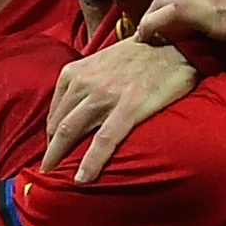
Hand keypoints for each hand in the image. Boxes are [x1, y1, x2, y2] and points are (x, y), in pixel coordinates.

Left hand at [45, 36, 200, 182]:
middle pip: (58, 125)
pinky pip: (104, 141)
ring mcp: (105, 95)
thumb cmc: (142, 55)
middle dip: (51, 151)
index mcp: (76, 71)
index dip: (52, 136)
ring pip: (72, 132)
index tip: (55, 151)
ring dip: (61, 158)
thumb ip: (86, 81)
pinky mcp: (129, 108)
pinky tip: (83, 179)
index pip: (55, 112)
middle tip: (48, 171)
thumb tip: (77, 108)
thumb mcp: (102, 61)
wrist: (177, 45)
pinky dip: (90, 162)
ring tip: (57, 178)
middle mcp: (85, 82)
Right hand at [141, 0, 225, 48]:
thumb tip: (166, 23)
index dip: (146, 25)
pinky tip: (213, 13)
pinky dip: (198, 2)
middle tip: (156, 35)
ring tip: (183, 28)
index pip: (158, 9)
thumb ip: (195, 22)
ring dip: (179, 10)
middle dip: (156, 16)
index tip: (141, 39)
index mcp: (199, 1)